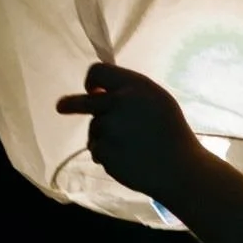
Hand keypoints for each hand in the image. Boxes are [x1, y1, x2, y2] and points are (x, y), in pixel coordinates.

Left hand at [56, 63, 204, 199]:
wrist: (181, 171)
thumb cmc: (173, 135)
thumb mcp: (159, 101)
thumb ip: (129, 92)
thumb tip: (95, 93)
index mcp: (136, 86)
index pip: (98, 71)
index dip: (92, 81)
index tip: (91, 90)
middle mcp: (120, 103)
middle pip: (83, 101)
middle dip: (70, 104)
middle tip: (61, 107)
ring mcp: (110, 128)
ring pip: (94, 130)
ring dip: (105, 137)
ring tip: (132, 148)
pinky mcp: (104, 151)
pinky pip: (97, 150)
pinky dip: (108, 156)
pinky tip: (129, 161)